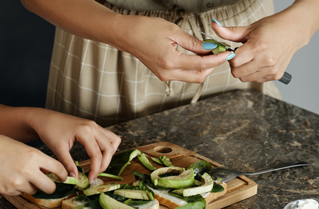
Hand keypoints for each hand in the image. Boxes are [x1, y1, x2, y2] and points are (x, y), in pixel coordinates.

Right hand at [0, 134, 66, 195]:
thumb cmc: (0, 146)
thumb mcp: (23, 147)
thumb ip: (37, 160)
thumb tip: (49, 172)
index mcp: (34, 155)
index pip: (58, 169)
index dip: (63, 175)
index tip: (63, 177)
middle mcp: (28, 170)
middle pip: (50, 187)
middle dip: (50, 186)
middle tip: (47, 183)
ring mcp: (18, 182)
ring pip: (34, 191)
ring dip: (32, 186)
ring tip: (20, 174)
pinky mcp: (9, 190)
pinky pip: (21, 192)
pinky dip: (19, 187)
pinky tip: (10, 176)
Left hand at [29, 110, 120, 182]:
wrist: (44, 118)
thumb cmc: (49, 130)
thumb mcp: (58, 149)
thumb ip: (68, 164)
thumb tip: (75, 178)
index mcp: (84, 131)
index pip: (97, 154)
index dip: (95, 169)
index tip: (90, 179)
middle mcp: (93, 126)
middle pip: (109, 148)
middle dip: (104, 164)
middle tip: (94, 174)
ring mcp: (94, 125)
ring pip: (112, 140)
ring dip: (109, 154)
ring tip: (98, 164)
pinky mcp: (92, 126)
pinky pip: (107, 137)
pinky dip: (106, 147)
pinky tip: (97, 155)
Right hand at [117, 15, 233, 82]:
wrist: (126, 34)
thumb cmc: (144, 29)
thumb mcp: (173, 31)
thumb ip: (194, 43)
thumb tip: (210, 48)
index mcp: (170, 61)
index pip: (201, 64)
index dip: (217, 59)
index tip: (227, 52)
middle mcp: (167, 72)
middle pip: (199, 76)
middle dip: (212, 66)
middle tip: (220, 53)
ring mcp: (164, 75)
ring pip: (192, 77)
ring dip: (203, 67)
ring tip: (209, 52)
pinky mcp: (163, 73)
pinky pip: (183, 74)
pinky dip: (193, 67)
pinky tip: (197, 56)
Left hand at [212, 2, 316, 82]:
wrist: (294, 31)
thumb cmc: (272, 28)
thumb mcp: (249, 28)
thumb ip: (229, 32)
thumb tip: (214, 27)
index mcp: (258, 47)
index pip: (234, 62)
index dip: (231, 57)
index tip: (235, 51)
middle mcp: (266, 60)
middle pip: (237, 73)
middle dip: (235, 65)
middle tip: (242, 55)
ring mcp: (272, 69)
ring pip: (245, 78)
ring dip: (243, 70)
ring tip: (250, 58)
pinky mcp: (276, 75)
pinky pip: (255, 80)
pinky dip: (253, 73)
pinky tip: (258, 63)